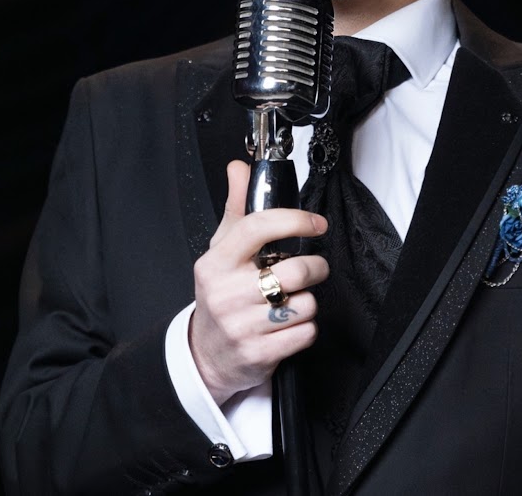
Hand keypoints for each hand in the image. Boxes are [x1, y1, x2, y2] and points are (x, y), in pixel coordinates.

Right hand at [189, 160, 328, 406]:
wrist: (205, 355)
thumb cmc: (220, 293)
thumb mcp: (221, 249)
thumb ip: (237, 207)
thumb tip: (238, 167)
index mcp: (216, 262)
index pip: (258, 228)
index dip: (294, 220)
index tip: (316, 223)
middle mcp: (226, 293)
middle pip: (294, 270)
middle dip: (314, 268)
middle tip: (312, 269)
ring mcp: (241, 326)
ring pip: (305, 304)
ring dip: (309, 301)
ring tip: (293, 300)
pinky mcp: (258, 355)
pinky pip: (305, 333)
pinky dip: (306, 328)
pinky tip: (290, 325)